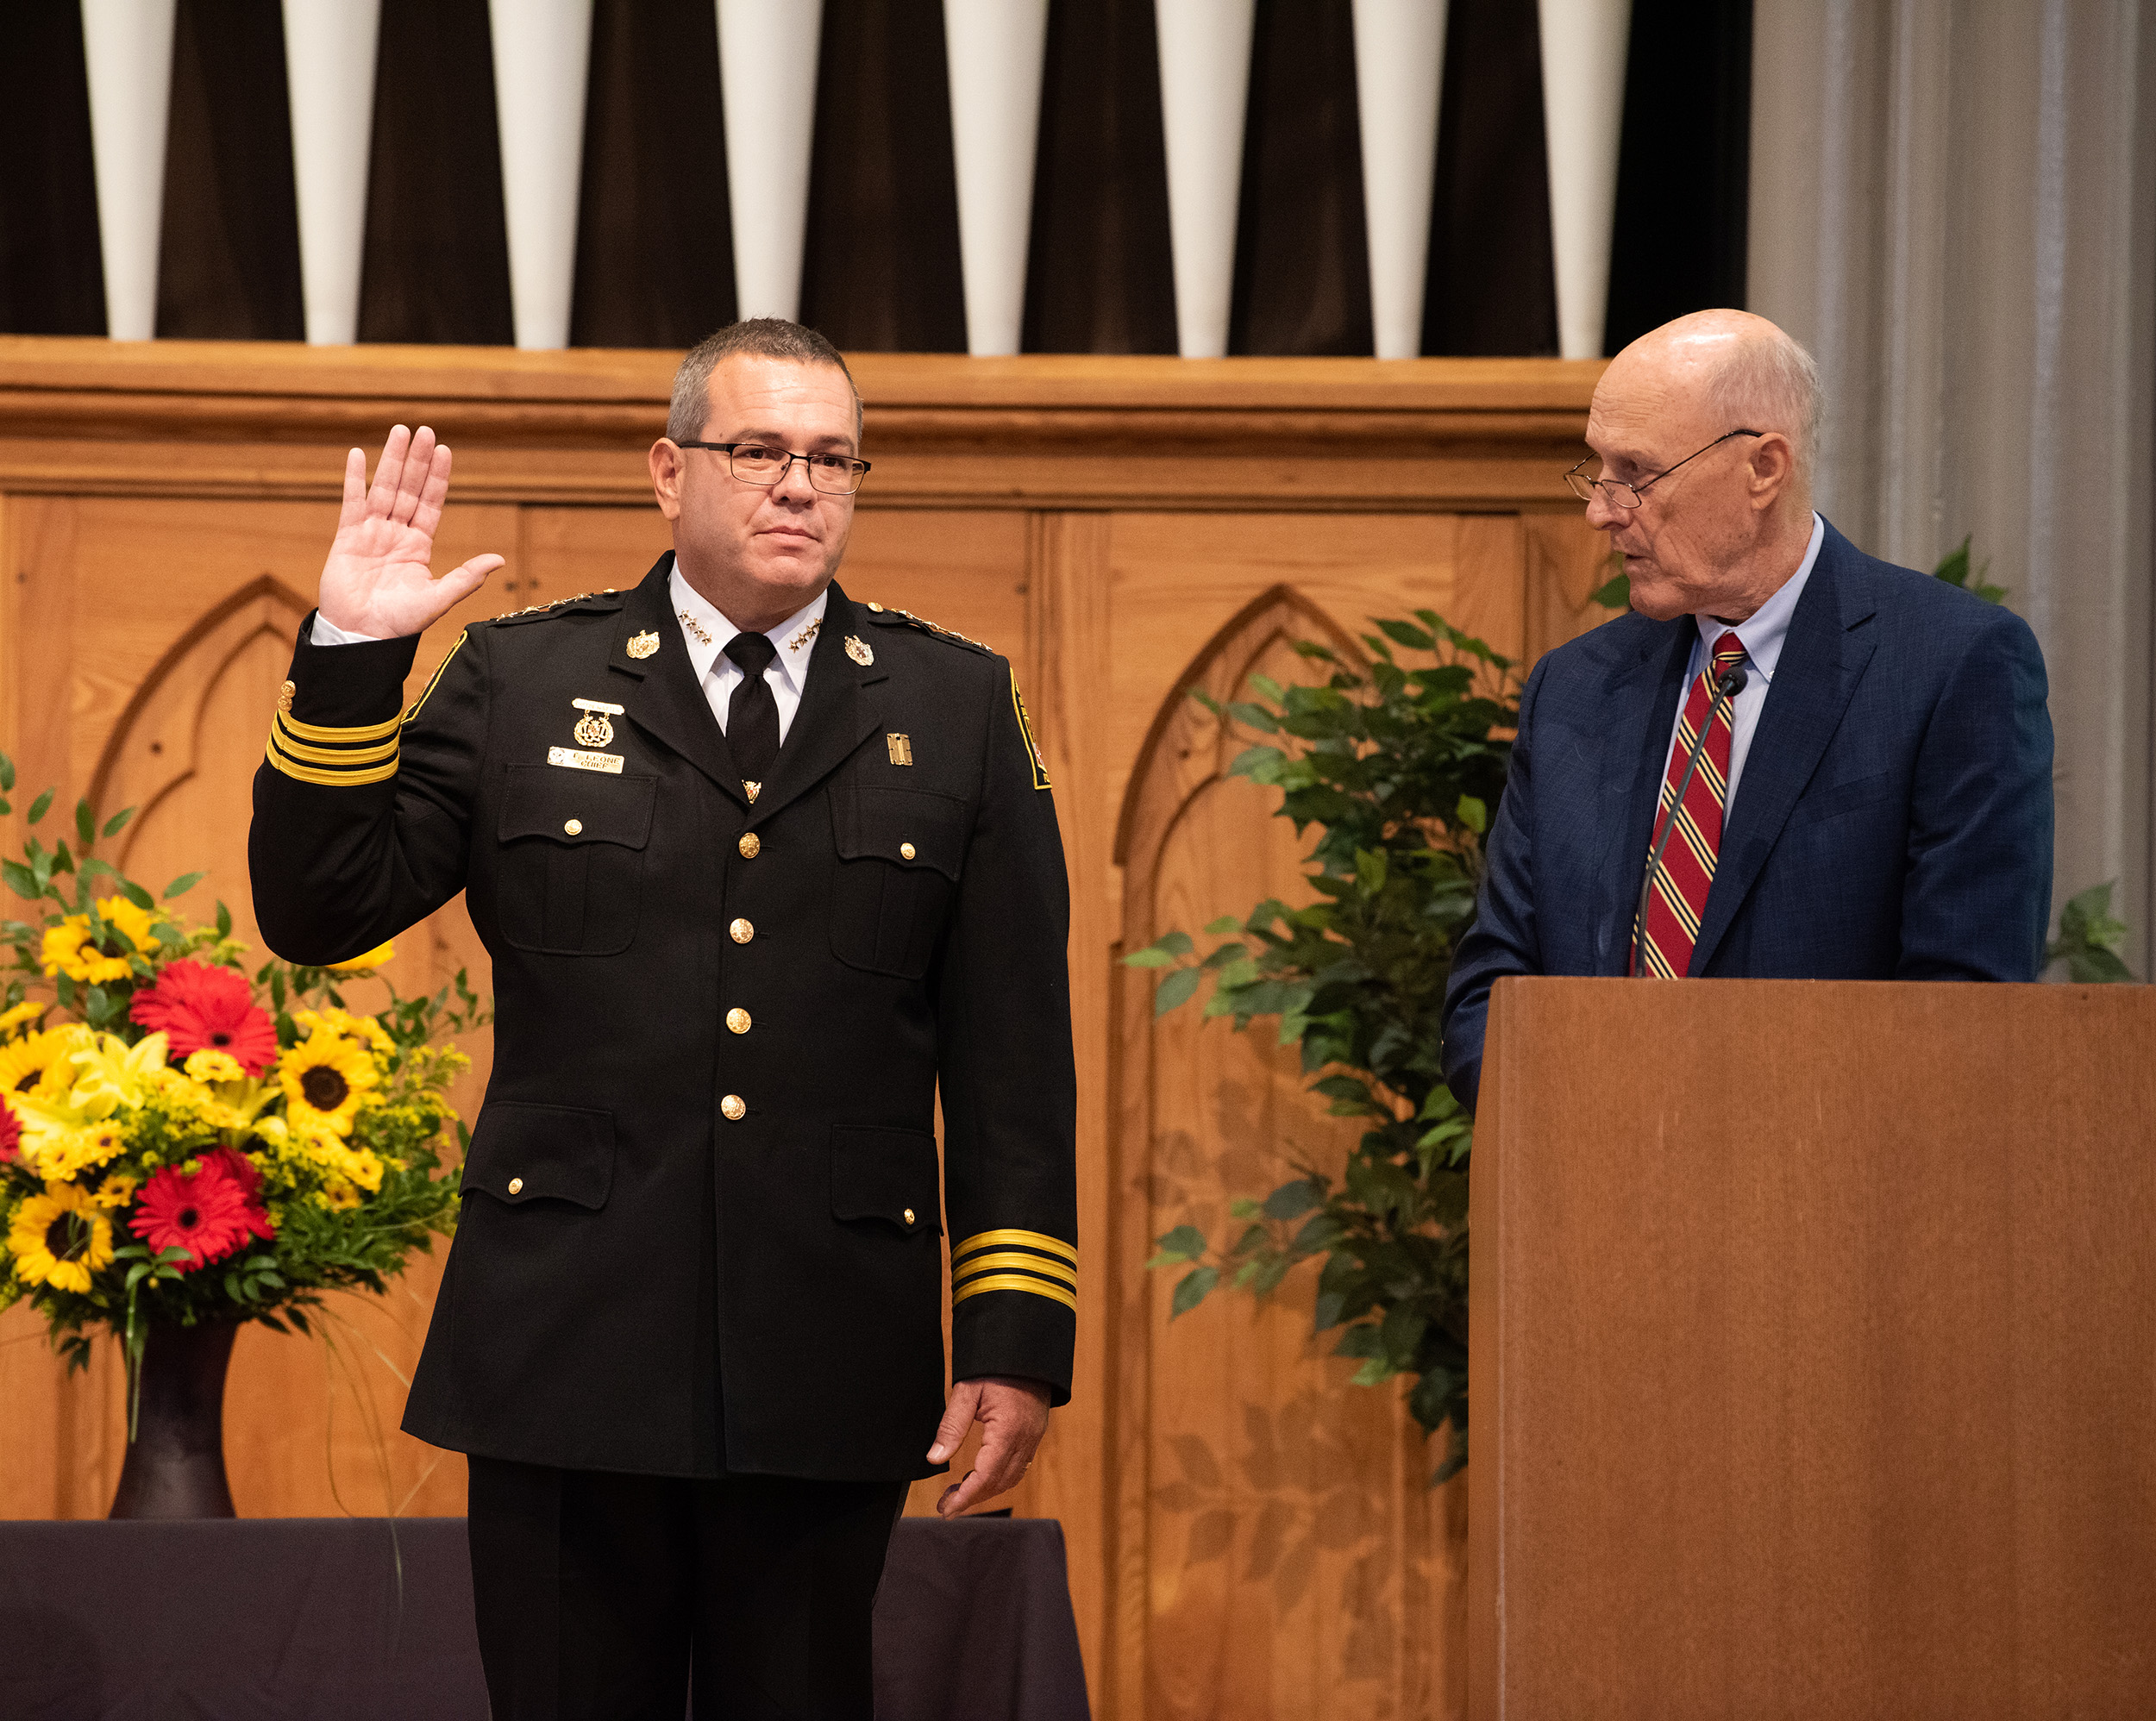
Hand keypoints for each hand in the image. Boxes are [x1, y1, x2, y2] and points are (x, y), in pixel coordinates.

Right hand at [317, 425, 503, 637]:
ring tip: (399, 431)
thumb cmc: (399, 622)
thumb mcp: (439, 598)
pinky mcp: (347, 537)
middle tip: (424, 430)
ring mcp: (372, 532)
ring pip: (384, 488)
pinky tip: (357, 455)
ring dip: (391, 460)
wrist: (362, 635)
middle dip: (417, 460)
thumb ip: (467, 577)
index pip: (431, 503)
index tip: (445, 451)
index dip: (437, 477)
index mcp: (419, 545)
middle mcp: (397, 534)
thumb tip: (499, 559)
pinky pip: (351, 501)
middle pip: (409, 488)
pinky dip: (354, 478)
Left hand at [928, 1375, 1049, 1518]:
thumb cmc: (994, 1364)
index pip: (986, 1476)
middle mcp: (1025, 1438)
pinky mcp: (1035, 1432)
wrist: (1026, 1345)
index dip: (965, 1497)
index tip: (945, 1509)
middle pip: (1000, 1483)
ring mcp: (1034, 1436)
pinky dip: (1000, 1477)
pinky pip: (1020, 1466)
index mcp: (1008, 1429)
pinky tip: (982, 1475)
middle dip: (972, 1498)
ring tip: (959, 1493)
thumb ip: (951, 1426)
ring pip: (1012, 1478)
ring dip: (986, 1490)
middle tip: (946, 1505)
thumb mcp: (966, 1391)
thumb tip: (934, 1459)